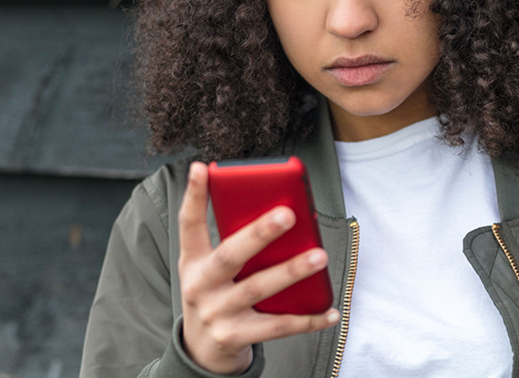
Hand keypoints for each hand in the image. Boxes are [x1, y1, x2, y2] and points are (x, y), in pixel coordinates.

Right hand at [177, 162, 339, 373]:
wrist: (201, 351)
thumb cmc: (215, 295)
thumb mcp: (209, 270)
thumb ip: (234, 244)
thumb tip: (277, 213)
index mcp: (193, 261)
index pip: (189, 224)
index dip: (194, 196)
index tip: (202, 168)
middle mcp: (200, 286)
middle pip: (230, 256)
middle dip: (259, 234)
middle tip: (288, 214)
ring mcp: (217, 313)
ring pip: (258, 289)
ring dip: (291, 271)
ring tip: (319, 256)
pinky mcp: (235, 337)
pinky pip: (277, 327)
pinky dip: (307, 320)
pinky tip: (330, 310)